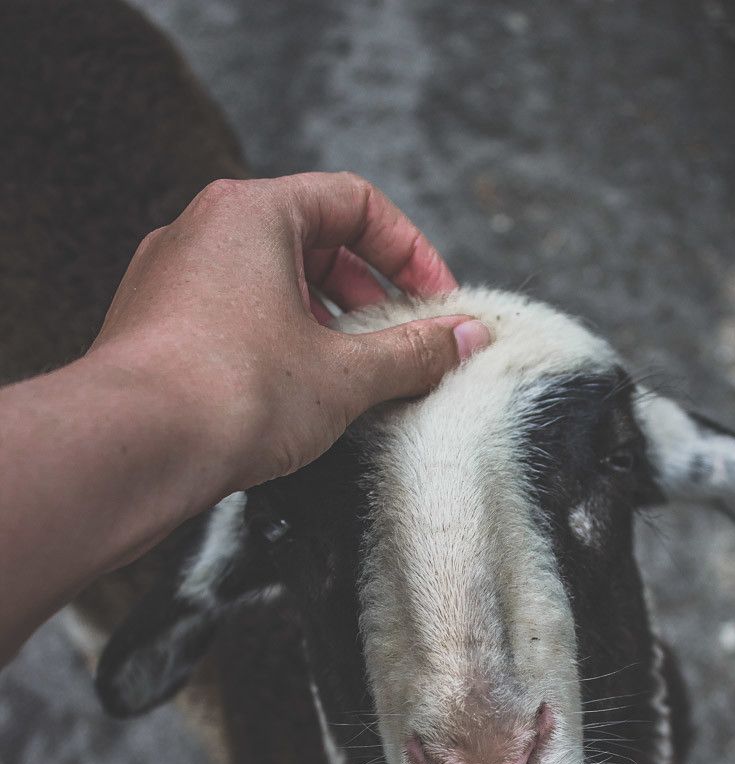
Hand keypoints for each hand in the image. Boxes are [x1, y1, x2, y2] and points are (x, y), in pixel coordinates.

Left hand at [89, 171, 490, 491]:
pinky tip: (299, 400)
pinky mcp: (155, 330)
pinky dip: (277, 346)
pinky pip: (233, 320)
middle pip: (311, 241)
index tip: (437, 302)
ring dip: (325, 325)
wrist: (133, 449)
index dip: (409, 252)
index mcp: (252, 212)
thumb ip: (412, 352)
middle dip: (369, 293)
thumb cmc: (229, 392)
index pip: (353, 202)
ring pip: (269, 285)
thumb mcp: (346, 373)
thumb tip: (461, 340)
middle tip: (403, 344)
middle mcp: (203, 232)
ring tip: (356, 379)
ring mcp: (171, 280)